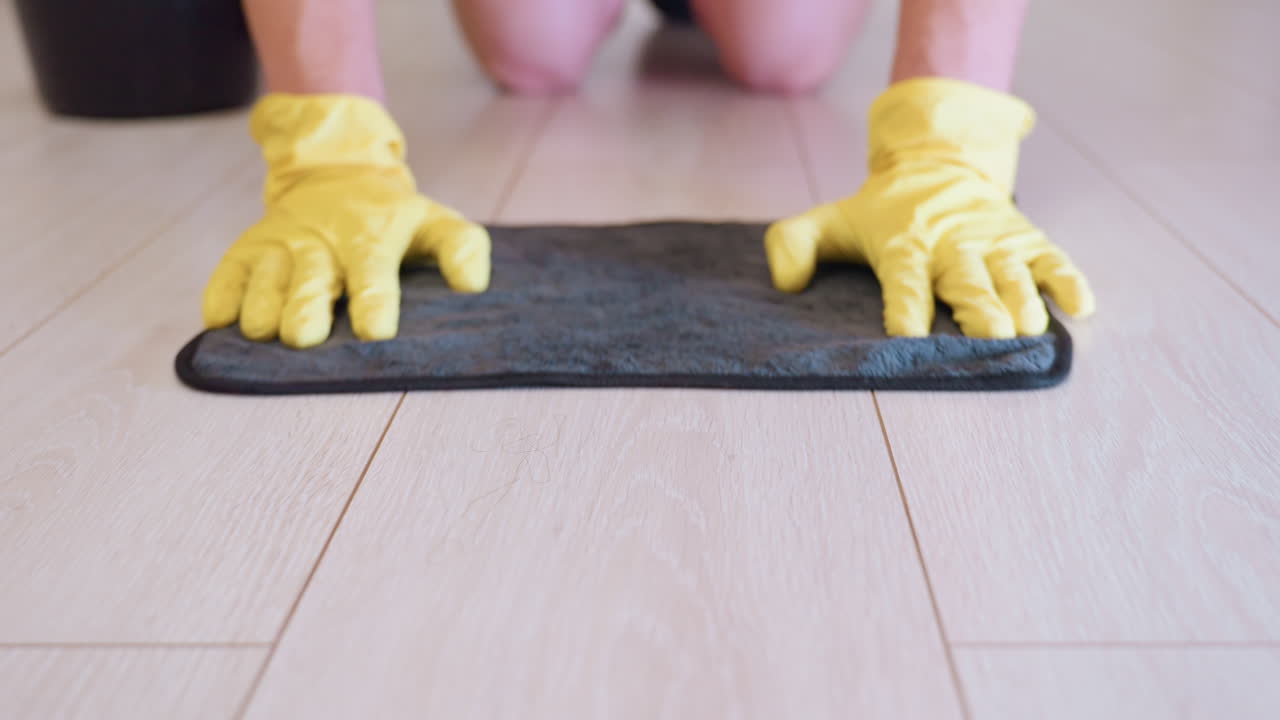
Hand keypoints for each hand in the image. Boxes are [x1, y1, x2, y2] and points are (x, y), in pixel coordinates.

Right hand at [202, 94, 489, 347]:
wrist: (336, 172)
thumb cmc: (392, 217)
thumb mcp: (434, 222)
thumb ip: (461, 248)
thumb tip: (473, 285)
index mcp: (372, 239)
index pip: (374, 273)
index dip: (375, 301)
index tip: (375, 332)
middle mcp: (323, 241)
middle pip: (312, 280)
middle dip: (306, 308)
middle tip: (303, 337)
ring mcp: (282, 243)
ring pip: (266, 277)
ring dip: (262, 304)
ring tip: (262, 332)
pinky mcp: (248, 246)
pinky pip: (228, 271)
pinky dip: (222, 293)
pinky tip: (219, 320)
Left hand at [765, 78, 1093, 337]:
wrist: (939, 159)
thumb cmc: (879, 209)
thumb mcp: (829, 219)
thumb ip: (794, 244)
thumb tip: (784, 281)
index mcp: (904, 244)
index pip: (903, 280)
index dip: (905, 307)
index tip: (907, 336)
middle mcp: (952, 245)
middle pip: (966, 281)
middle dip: (978, 309)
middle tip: (992, 337)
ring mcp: (993, 242)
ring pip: (1011, 275)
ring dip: (1023, 302)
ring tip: (1031, 329)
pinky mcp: (1026, 239)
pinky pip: (1051, 259)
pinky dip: (1067, 280)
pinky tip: (1081, 306)